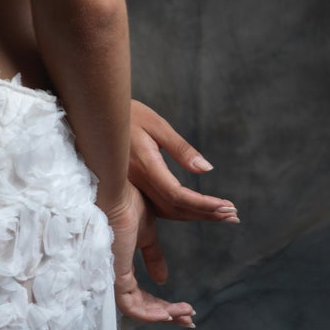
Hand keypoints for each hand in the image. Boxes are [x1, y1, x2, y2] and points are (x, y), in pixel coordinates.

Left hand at [104, 184, 195, 327]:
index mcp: (121, 266)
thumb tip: (163, 278)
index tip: (183, 308)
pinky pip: (130, 306)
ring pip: (137, 310)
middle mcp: (115, 275)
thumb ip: (154, 258)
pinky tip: (169, 314)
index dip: (161, 304)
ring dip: (163, 315)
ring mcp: (113, 277)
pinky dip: (150, 314)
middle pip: (140, 306)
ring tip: (185, 314)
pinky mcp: (114, 276)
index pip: (140, 295)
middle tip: (188, 318)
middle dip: (166, 314)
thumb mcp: (147, 235)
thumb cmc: (126, 205)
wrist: (117, 193)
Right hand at [129, 99, 238, 226]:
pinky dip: (181, 211)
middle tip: (234, 216)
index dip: (203, 204)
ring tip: (222, 215)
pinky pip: (159, 206)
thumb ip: (181, 149)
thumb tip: (206, 169)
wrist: (95, 116)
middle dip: (206, 214)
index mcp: (145, 166)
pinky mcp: (133, 186)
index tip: (227, 206)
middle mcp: (138, 181)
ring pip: (167, 211)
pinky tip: (196, 210)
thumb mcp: (156, 125)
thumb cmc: (127, 114)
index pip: (178, 196)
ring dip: (196, 215)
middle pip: (176, 208)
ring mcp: (134, 186)